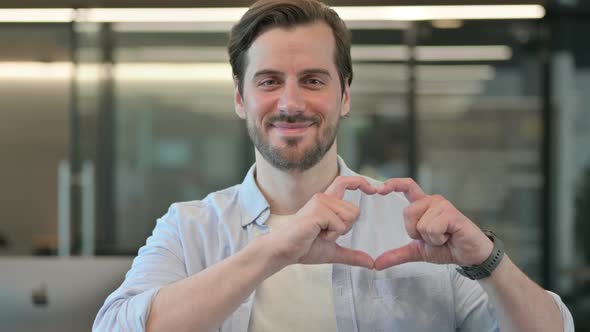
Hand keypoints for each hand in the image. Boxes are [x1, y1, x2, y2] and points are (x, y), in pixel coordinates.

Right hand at [270, 176, 376, 268]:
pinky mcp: (318, 211)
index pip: (345, 182)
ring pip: (349, 217)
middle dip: (345, 228)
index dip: (360, 182)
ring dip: (337, 232)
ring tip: (319, 233)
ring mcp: (320, 202)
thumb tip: (371, 263)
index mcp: (326, 202)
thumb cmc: (304, 247)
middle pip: (355, 211)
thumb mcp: (333, 251)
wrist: (285, 251)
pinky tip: (316, 234)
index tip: (373, 190)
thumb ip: (352, 255)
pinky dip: (332, 236)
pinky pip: (340, 225)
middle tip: (325, 233)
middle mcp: (323, 198)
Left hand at [373, 178, 493, 270]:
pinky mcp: (452, 213)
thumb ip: (397, 254)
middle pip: (407, 213)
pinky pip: (432, 228)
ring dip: (430, 238)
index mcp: (423, 205)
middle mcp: (432, 200)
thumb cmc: (446, 248)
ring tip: (444, 237)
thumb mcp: (417, 251)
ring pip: (420, 224)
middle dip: (416, 232)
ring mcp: (443, 205)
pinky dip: (438, 239)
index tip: (379, 189)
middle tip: (433, 237)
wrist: (469, 256)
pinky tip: (450, 237)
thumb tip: (377, 264)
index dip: (393, 184)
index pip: (407, 187)